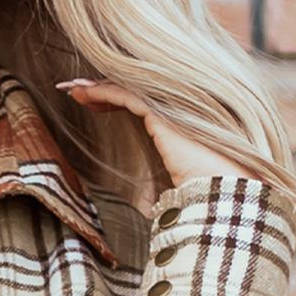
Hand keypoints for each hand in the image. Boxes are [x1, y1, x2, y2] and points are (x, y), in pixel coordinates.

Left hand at [58, 77, 250, 192]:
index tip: (91, 103)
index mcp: (178, 126)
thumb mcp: (171, 192)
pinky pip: (129, 96)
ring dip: (99, 88)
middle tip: (76, 89)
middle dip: (103, 88)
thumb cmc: (202, 201)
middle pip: (135, 91)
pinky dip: (106, 93)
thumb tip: (148, 208)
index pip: (142, 103)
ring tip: (74, 90)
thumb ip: (156, 189)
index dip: (115, 99)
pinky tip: (86, 95)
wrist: (221, 198)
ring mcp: (174, 110)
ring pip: (130, 89)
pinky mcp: (164, 115)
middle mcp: (177, 112)